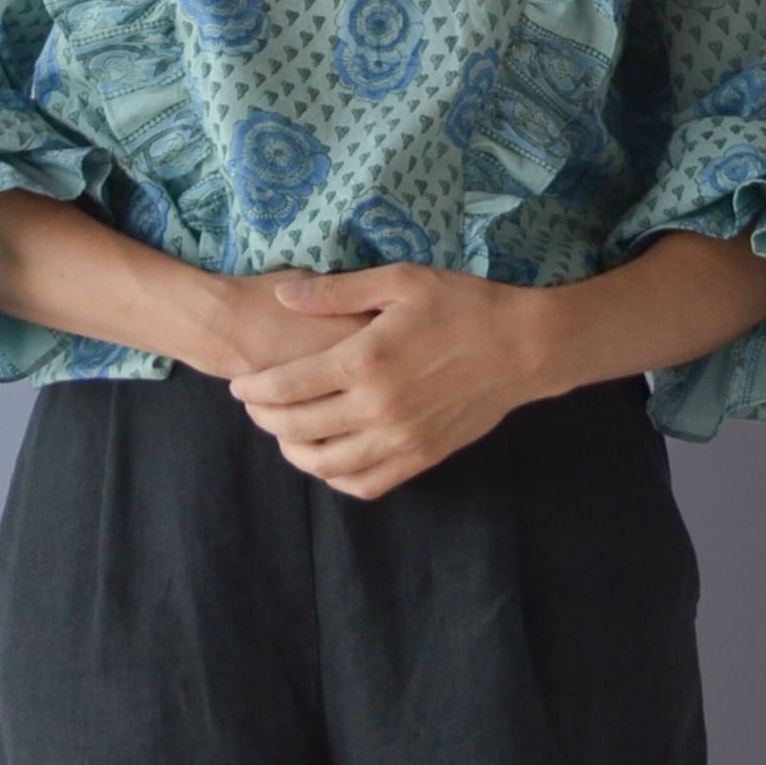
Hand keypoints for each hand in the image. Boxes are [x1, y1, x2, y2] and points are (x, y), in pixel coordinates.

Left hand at [225, 262, 554, 499]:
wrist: (525, 347)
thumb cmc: (462, 304)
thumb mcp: (399, 281)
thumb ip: (335, 292)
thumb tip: (281, 296)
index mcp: (366, 360)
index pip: (288, 386)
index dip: (255, 390)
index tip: (240, 386)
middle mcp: (378, 407)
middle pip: (297, 428)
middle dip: (265, 419)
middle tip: (256, 406)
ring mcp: (400, 439)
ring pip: (326, 464)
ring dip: (294, 452)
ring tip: (285, 433)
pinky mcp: (421, 458)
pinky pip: (365, 484)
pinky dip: (336, 477)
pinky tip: (328, 457)